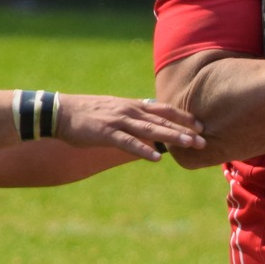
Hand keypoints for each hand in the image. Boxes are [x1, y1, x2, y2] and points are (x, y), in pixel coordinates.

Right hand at [56, 95, 203, 159]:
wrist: (60, 111)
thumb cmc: (87, 114)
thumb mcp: (114, 111)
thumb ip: (132, 116)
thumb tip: (148, 124)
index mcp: (132, 106)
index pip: (163, 109)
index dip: (183, 117)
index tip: (200, 125)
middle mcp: (129, 111)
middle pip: (162, 120)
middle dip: (185, 130)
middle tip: (204, 139)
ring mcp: (118, 121)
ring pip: (151, 129)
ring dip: (172, 137)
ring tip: (189, 144)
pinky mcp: (106, 133)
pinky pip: (128, 143)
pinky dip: (143, 149)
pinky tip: (156, 158)